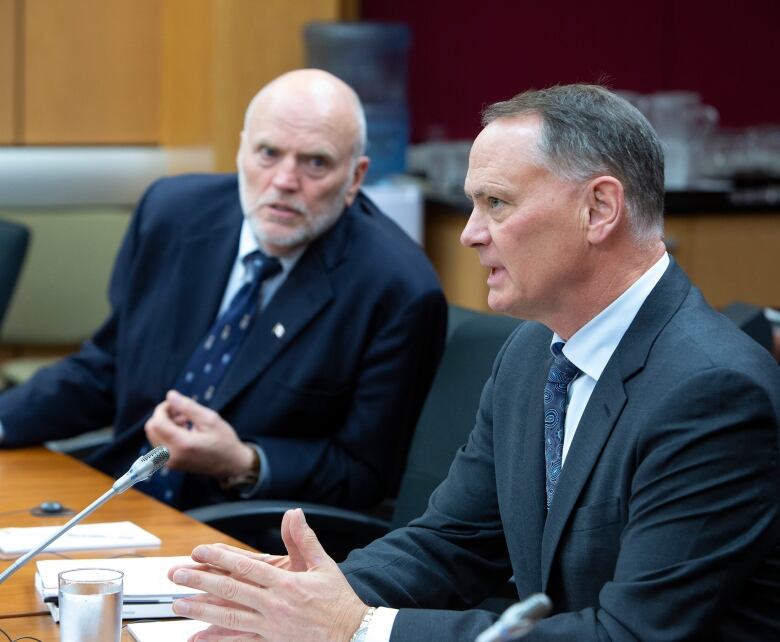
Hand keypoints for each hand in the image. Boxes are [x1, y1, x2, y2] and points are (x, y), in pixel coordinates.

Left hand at [144, 390, 254, 478]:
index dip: (163, 408)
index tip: (176, 404)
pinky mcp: (170, 464)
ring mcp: (169, 462)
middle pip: (151, 429)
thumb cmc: (224, 440)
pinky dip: (166, 434)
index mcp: (182, 444)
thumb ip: (188, 406)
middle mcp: (171, 456)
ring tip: (185, 421)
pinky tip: (183, 431)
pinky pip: (158, 444)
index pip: (157, 422)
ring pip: (153, 436)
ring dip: (164, 424)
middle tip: (181, 412)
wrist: (231, 464)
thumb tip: (170, 395)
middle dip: (163, 416)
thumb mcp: (210, 419)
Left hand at [168, 508, 368, 641]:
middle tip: (176, 575)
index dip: (219, 558)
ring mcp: (270, 626)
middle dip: (200, 582)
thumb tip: (294, 513)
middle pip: (230, 591)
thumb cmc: (338, 599)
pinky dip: (216, 639)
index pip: (245, 567)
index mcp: (285, 582)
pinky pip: (239, 640)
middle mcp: (274, 604)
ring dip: (201, 610)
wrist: (352, 634)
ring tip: (178, 604)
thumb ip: (304, 538)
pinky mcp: (271, 641)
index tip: (199, 552)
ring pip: (228, 617)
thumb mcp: (324, 564)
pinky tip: (198, 637)